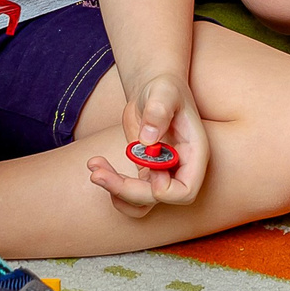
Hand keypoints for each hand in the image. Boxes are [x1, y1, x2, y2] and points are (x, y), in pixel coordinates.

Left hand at [86, 71, 209, 216]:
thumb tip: (147, 139)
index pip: (185, 190)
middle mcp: (181, 169)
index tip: (144, 168)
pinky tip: (97, 165)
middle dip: (126, 189)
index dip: (162, 189)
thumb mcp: (164, 91)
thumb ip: (159, 111)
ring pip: (141, 203)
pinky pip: (129, 194)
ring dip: (115, 193)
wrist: (154, 89)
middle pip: (157, 198)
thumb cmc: (164, 87)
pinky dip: (111, 186)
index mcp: (194, 154)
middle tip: (97, 173)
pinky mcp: (145, 172)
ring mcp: (163, 174)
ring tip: (95, 170)